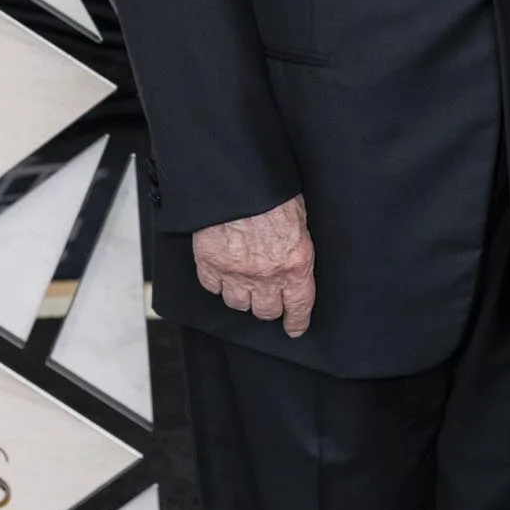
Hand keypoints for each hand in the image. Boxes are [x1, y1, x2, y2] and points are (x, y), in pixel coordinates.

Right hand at [192, 194, 315, 337]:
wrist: (237, 181)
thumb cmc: (272, 192)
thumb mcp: (300, 215)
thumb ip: (297, 242)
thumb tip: (295, 252)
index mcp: (295, 264)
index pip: (299, 306)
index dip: (297, 321)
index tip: (295, 328)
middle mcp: (265, 276)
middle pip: (265, 311)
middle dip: (268, 307)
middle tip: (268, 300)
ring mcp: (235, 273)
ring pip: (237, 303)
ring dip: (242, 296)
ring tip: (244, 284)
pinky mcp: (209, 264)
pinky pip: (212, 287)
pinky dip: (217, 283)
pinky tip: (222, 273)